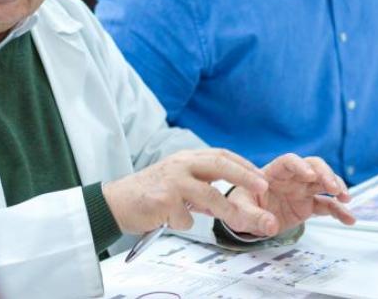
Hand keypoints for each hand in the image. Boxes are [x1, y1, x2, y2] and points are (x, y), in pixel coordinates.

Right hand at [102, 149, 273, 233]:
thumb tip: (225, 201)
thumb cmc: (149, 193)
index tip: (260, 176)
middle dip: (244, 175)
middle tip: (262, 187)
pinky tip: (169, 221)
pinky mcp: (163, 200)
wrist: (115, 202)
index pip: (221, 155)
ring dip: (226, 210)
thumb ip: (201, 188)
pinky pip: (185, 217)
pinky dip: (183, 223)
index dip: (243, 165)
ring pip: (209, 195)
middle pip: (219, 165)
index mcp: (186, 158)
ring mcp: (172, 181)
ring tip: (238, 221)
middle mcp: (180, 165)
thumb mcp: (177, 183)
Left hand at [225, 154, 354, 236]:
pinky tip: (349, 218)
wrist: (247, 217)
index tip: (310, 176)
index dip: (300, 166)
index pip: (289, 162)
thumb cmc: (241, 206)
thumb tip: (270, 225)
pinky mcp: (308, 205)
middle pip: (313, 167)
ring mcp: (302, 190)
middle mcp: (291, 178)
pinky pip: (327, 205)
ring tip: (345, 198)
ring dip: (337, 187)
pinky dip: (339, 211)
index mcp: (273, 172)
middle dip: (325, 174)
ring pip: (324, 183)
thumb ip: (254, 216)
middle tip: (334, 188)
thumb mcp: (240, 211)